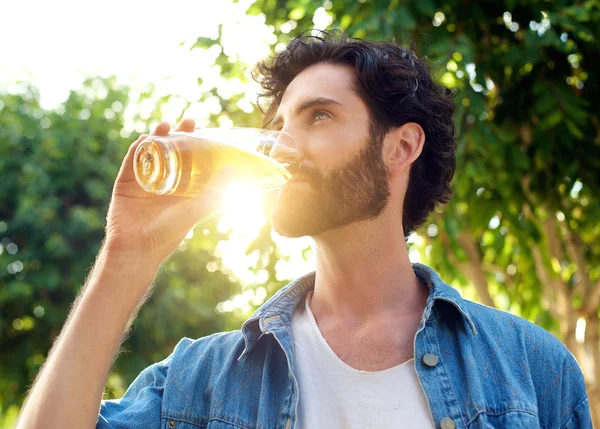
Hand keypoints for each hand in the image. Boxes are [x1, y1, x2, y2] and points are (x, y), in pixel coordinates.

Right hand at [103, 119, 233, 266]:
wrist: (137, 249)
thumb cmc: (169, 233)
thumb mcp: (196, 209)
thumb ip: (214, 190)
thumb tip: (232, 169)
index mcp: (181, 189)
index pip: (191, 161)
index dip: (198, 146)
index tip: (206, 131)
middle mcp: (163, 183)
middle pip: (172, 153)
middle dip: (180, 136)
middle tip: (189, 121)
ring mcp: (143, 182)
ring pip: (151, 153)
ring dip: (157, 137)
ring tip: (166, 125)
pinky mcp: (125, 184)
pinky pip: (131, 162)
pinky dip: (137, 149)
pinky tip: (144, 139)